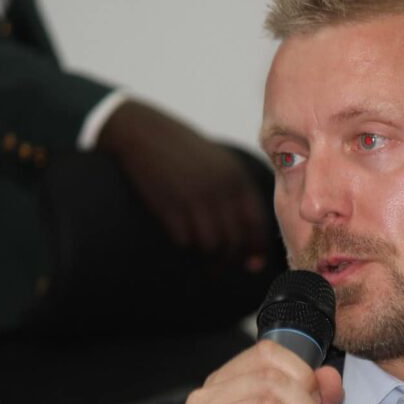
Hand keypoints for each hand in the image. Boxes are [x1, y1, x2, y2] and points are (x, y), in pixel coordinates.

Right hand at [97, 99, 267, 270]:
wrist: (145, 134)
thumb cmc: (186, 153)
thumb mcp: (221, 165)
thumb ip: (238, 196)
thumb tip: (250, 236)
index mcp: (237, 178)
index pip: (257, 223)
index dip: (257, 248)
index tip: (253, 264)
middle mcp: (221, 190)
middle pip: (236, 240)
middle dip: (233, 261)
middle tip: (225, 269)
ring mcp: (195, 199)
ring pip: (213, 246)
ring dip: (212, 263)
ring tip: (209, 269)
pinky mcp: (170, 207)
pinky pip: (186, 241)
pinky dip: (188, 250)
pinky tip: (188, 248)